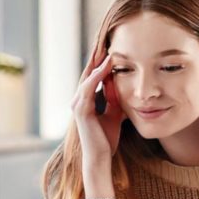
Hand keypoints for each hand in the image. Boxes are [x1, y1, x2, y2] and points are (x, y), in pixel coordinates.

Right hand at [72, 53, 125, 198]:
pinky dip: (97, 76)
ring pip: (87, 77)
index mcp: (85, 101)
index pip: (93, 76)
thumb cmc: (106, 139)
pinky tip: (106, 66)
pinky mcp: (81, 110)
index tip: (112, 48)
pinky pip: (89, 88)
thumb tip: (121, 85)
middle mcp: (78, 100)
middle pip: (88, 73)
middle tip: (106, 40)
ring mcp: (78, 104)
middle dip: (97, 57)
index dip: (101, 63)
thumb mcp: (114, 114)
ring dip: (97, 63)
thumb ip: (114, 99)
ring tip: (107, 48)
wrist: (100, 157)